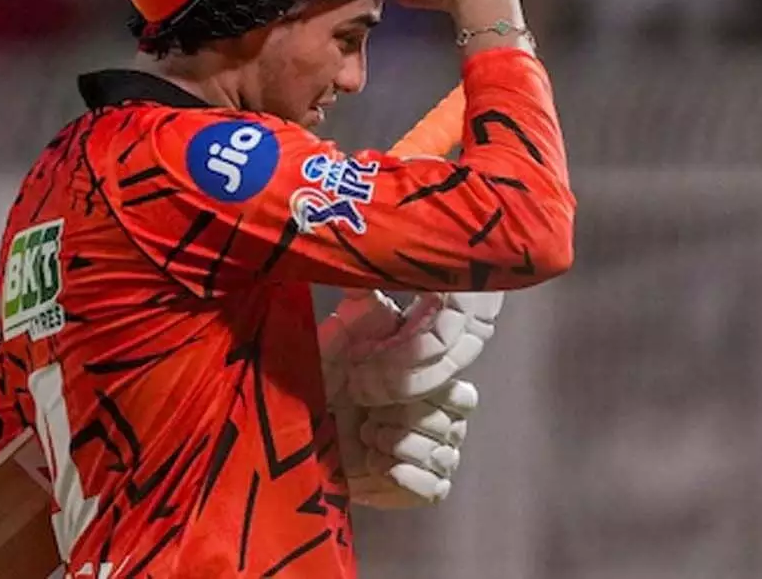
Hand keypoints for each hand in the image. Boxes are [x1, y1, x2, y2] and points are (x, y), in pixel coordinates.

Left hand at [317, 288, 503, 508]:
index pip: (462, 392)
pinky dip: (403, 476)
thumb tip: (378, 274)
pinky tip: (376, 462)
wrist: (299, 435)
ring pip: (443, 455)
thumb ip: (367, 306)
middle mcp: (440, 417)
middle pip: (454, 424)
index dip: (428, 393)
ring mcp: (432, 453)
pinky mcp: (419, 488)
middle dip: (409, 420)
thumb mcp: (340, 337)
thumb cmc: (324, 380)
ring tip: (367, 436)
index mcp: (430, 381)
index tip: (386, 389)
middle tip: (370, 416)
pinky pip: (434, 488)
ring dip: (401, 446)